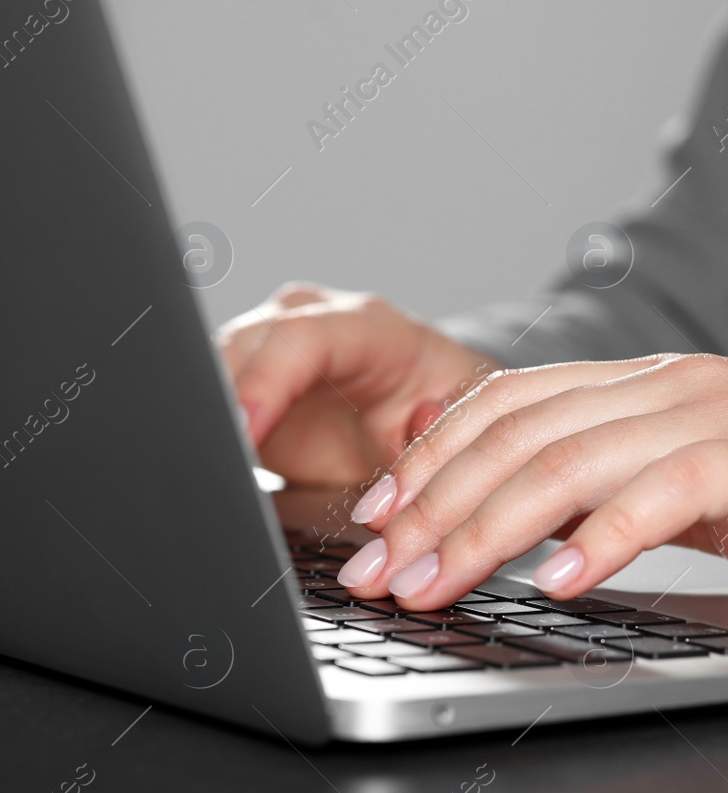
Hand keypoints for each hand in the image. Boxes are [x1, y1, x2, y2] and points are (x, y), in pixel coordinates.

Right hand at [217, 284, 498, 484]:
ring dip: (213, 425)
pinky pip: (209, 398)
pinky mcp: (240, 375)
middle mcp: (308, 320)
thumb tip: (402, 467)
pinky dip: (210, 434)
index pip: (301, 338)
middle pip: (241, 351)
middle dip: (225, 410)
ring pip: (214, 373)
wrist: (428, 403)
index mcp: (368, 326)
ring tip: (220, 473)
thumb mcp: (452, 433)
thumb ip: (424, 450)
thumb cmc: (443, 412)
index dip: (265, 383)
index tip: (244, 432)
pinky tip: (218, 468)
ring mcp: (267, 342)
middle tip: (221, 470)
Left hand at [333, 354, 727, 609]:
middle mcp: (683, 385)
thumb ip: (645, 495)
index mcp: (664, 389)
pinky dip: (605, 533)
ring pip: (576, 456)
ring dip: (491, 525)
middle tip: (379, 569)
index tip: (380, 524)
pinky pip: (670, 488)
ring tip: (435, 582)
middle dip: (435, 503)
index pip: (519, 405)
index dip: (437, 461)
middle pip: (525, 429)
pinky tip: (561, 579)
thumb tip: (562, 533)